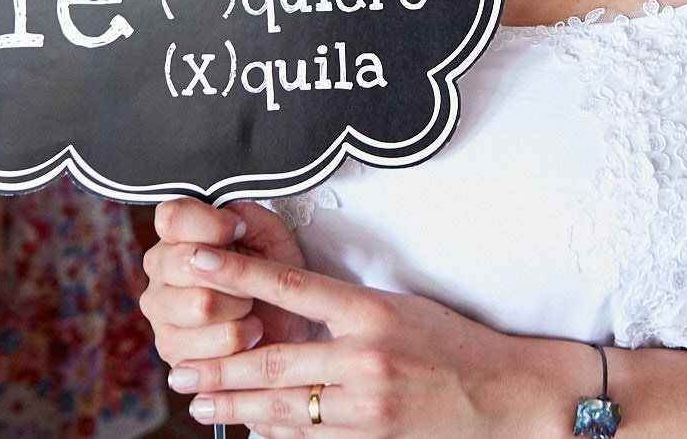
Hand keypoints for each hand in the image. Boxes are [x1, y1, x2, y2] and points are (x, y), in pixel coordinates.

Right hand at [143, 199, 311, 371]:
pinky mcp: (171, 352)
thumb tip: (228, 222)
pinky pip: (216, 342)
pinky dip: (245, 337)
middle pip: (187, 264)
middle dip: (235, 273)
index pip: (171, 217)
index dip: (213, 225)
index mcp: (175, 235)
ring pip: (203, 305)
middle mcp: (159, 271)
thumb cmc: (273, 274)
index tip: (239, 231)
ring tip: (247, 307)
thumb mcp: (268, 233)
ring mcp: (160, 313)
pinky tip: (245, 333)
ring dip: (241, 308)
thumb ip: (246, 215)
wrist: (289, 324)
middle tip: (249, 280)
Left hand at [162, 244, 536, 436]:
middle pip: (271, 360)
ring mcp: (367, 404)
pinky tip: (249, 426)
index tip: (199, 264)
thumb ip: (344, 309)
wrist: (505, 395)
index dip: (238, 274)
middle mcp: (365, 357)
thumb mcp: (400, 307)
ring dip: (233, 405)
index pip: (290, 286)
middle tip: (181, 368)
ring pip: (280, 406)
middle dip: (218, 365)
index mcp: (371, 312)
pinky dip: (272, 432)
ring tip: (200, 402)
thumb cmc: (453, 345)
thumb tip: (286, 304)